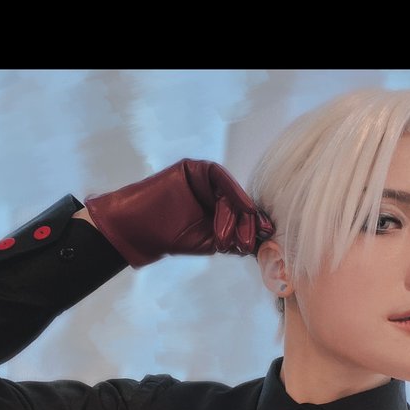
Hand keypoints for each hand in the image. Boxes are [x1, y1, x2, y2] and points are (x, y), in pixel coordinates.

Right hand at [84, 159, 274, 266]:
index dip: (256, 224)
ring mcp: (204, 180)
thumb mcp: (212, 241)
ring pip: (231, 192)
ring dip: (238, 212)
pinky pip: (219, 175)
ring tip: (235, 232)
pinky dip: (232, 190)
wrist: (140, 230)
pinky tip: (242, 206)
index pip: (243, 214)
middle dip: (249, 221)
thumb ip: (236, 238)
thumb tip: (262, 240)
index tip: (268, 236)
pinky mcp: (193, 168)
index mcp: (219, 209)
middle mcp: (214, 192)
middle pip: (240, 202)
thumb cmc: (173, 238)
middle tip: (251, 240)